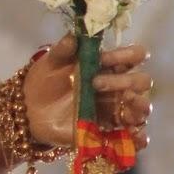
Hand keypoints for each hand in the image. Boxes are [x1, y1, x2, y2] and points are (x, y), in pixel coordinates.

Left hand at [24, 35, 151, 149]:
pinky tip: (133, 135)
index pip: (135, 55)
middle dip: (127, 81)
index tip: (104, 59)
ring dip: (139, 107)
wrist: (31, 110)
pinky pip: (134, 136)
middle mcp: (117, 86)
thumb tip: (74, 36)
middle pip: (142, 81)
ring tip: (122, 110)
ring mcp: (115, 109)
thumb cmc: (46, 80)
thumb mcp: (51, 61)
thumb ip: (63, 49)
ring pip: (143, 108)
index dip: (126, 55)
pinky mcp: (109, 130)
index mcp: (108, 66)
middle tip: (96, 84)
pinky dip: (139, 137)